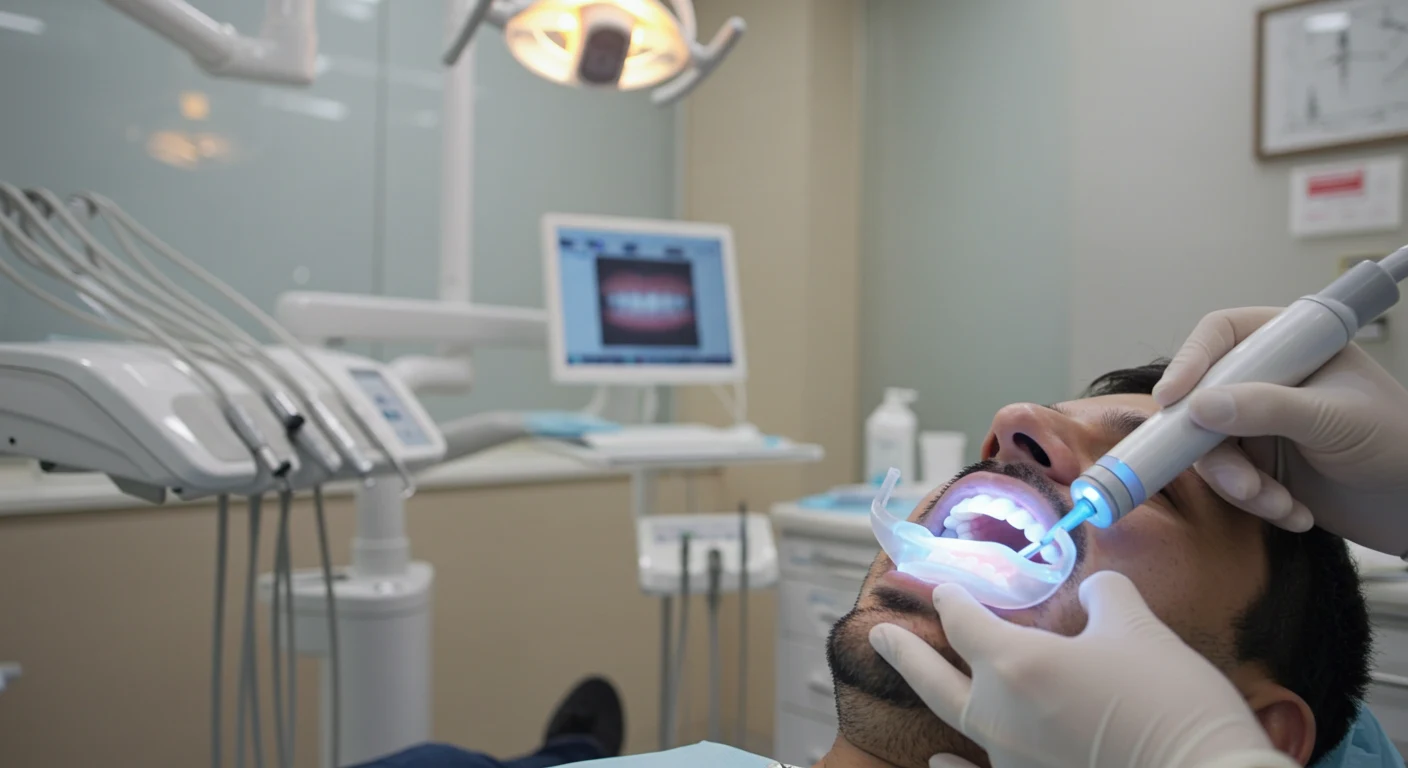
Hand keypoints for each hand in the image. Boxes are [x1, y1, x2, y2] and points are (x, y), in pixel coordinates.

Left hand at [868, 572, 1293, 767]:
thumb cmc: (1170, 700)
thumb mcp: (1138, 627)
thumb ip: (1104, 599)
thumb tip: (1094, 596)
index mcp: (1015, 663)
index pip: (965, 621)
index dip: (951, 599)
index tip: (940, 587)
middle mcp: (999, 714)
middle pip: (933, 676)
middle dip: (905, 651)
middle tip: (879, 634)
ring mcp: (1012, 760)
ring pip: (957, 722)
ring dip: (937, 695)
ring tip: (915, 679)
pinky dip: (953, 767)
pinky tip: (936, 762)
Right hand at [1152, 307, 1407, 542]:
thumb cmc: (1397, 442)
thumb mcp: (1333, 419)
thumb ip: (1267, 408)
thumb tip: (1198, 406)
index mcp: (1289, 345)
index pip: (1221, 335)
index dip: (1190, 361)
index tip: (1172, 399)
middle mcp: (1266, 379)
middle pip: (1202, 397)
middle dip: (1215, 446)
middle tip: (1240, 482)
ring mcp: (1259, 423)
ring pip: (1209, 447)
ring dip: (1239, 483)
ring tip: (1277, 504)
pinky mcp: (1259, 465)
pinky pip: (1228, 482)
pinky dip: (1257, 502)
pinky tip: (1296, 513)